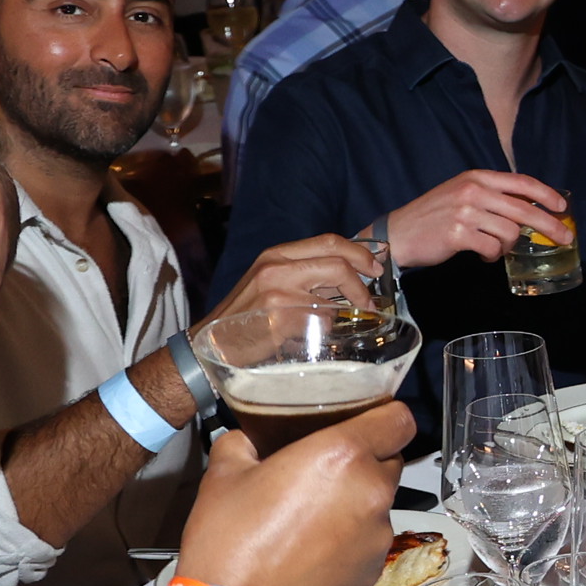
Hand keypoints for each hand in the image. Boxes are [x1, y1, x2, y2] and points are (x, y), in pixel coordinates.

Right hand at [165, 398, 414, 585]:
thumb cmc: (231, 542)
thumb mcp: (224, 476)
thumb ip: (245, 443)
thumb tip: (250, 439)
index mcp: (343, 456)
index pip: (399, 420)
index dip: (385, 416)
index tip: (366, 420)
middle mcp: (371, 493)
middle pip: (389, 462)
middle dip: (364, 461)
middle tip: (324, 471)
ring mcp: (377, 537)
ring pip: (378, 505)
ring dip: (355, 504)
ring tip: (311, 518)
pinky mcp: (373, 573)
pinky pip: (370, 543)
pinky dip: (350, 541)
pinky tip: (313, 551)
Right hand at [203, 233, 385, 327]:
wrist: (210, 343)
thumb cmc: (245, 315)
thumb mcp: (271, 282)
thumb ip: (304, 274)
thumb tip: (349, 276)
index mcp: (276, 254)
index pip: (329, 241)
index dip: (359, 252)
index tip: (375, 267)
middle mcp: (277, 267)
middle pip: (338, 263)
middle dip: (362, 282)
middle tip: (370, 300)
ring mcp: (278, 292)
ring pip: (332, 297)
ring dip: (340, 313)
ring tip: (332, 323)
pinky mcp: (280, 318)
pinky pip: (320, 323)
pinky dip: (323, 332)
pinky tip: (308, 337)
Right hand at [383, 169, 567, 266]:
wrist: (399, 233)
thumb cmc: (435, 216)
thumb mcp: (463, 194)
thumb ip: (493, 196)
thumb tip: (529, 208)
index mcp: (476, 177)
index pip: (521, 182)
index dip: (546, 194)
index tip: (562, 206)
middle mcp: (472, 191)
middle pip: (524, 209)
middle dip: (549, 226)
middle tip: (564, 239)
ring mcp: (465, 212)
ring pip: (510, 232)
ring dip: (507, 245)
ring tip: (494, 247)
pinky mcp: (458, 234)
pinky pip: (492, 248)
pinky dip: (492, 255)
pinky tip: (482, 254)